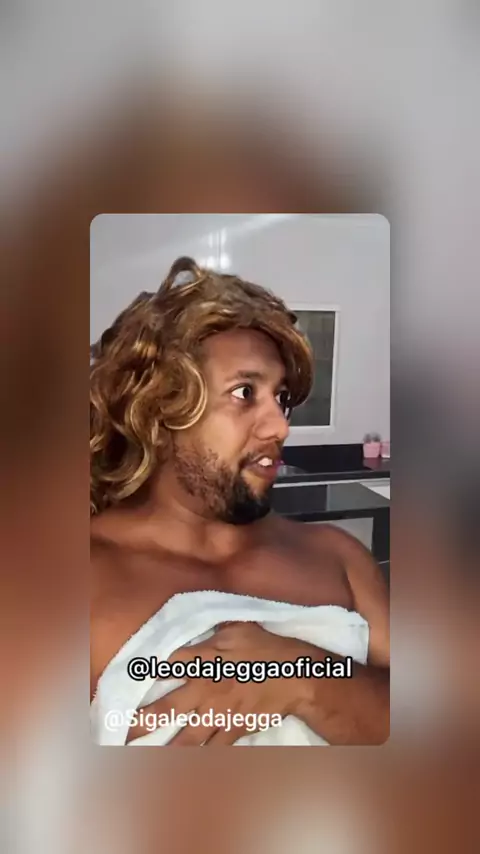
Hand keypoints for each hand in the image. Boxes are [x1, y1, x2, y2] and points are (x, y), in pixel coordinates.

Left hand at [126, 622, 312, 745]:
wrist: (296, 677)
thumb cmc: (267, 648)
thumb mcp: (240, 627)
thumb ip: (216, 628)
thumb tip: (196, 624)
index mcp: (206, 660)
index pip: (169, 664)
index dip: (147, 670)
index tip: (129, 677)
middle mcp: (207, 689)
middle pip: (168, 708)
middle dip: (143, 722)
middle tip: (122, 732)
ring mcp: (220, 714)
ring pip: (187, 737)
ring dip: (165, 748)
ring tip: (143, 758)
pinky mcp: (235, 729)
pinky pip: (213, 749)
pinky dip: (200, 759)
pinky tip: (185, 766)